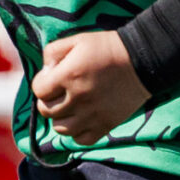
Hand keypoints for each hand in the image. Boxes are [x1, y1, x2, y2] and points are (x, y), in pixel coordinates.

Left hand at [32, 31, 150, 144]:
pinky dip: (78, 131)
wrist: (141, 60)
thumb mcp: (77, 40)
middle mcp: (78, 98)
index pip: (38, 90)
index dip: (42, 83)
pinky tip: (82, 118)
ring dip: (61, 117)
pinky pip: (81, 139)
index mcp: (69, 76)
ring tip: (70, 107)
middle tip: (60, 92)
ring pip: (61, 128)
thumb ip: (53, 52)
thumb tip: (45, 72)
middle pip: (46, 111)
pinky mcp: (105, 125)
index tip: (52, 77)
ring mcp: (92, 115)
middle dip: (48, 100)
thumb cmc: (107, 48)